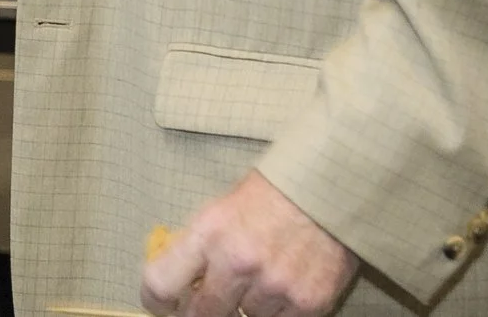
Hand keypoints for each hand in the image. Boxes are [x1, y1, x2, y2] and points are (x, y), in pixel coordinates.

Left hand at [143, 171, 357, 316]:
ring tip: (261, 277)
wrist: (331, 184)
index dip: (156, 300)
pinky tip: (284, 284)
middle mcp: (238, 261)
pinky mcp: (308, 302)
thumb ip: (199, 247)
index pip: (160, 283)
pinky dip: (279, 310)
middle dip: (202, 310)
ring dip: (247, 305)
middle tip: (211, 300)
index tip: (163, 303)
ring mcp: (274, 284)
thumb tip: (181, 284)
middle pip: (202, 314)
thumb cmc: (272, 193)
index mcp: (209, 231)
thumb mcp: (222, 207)